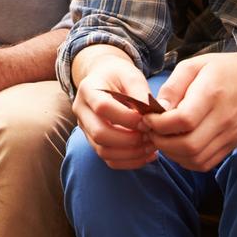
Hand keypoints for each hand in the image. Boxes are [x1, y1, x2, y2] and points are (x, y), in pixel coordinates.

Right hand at [72, 49, 157, 169]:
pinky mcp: (93, 141)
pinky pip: (109, 159)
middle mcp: (81, 110)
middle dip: (130, 139)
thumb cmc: (120, 75)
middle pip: (99, 134)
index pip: (103, 108)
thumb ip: (141, 94)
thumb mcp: (131, 75)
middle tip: (151, 135)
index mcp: (88, 89)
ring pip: (103, 151)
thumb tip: (155, 115)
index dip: (127, 118)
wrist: (105, 78)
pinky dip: (130, 161)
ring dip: (131, 153)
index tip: (147, 119)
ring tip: (152, 145)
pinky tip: (147, 154)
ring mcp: (85, 128)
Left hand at [145, 52, 236, 170]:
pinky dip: (185, 160)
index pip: (183, 120)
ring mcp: (229, 135)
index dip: (159, 123)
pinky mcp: (231, 145)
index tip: (148, 117)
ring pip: (196, 159)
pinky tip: (177, 146)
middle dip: (161, 141)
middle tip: (150, 130)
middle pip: (188, 145)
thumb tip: (156, 108)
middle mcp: (223, 119)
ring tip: (161, 138)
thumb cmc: (222, 69)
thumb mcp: (193, 65)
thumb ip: (173, 87)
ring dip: (172, 153)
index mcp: (212, 94)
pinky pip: (205, 163)